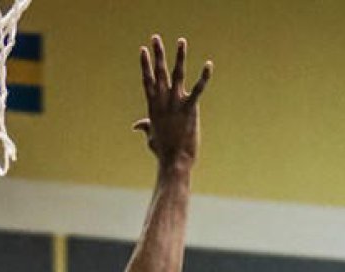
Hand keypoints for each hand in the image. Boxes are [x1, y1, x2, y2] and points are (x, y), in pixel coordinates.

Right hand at [134, 35, 211, 168]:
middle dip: (157, 54)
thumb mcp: (152, 137)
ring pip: (177, 75)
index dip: (145, 65)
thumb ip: (145, 127)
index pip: (148, 80)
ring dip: (180, 57)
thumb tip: (136, 126)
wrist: (174, 161)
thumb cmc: (163, 151)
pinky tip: (208, 65)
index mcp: (153, 106)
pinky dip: (204, 77)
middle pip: (159, 73)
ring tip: (181, 41)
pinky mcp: (189, 109)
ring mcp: (176, 104)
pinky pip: (198, 90)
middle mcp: (163, 101)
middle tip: (155, 38)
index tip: (143, 50)